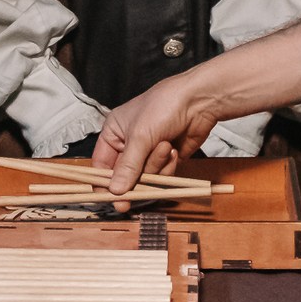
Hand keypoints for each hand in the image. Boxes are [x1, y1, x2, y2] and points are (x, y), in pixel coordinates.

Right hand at [91, 73, 216, 192]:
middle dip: (135, 177)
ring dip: (155, 166)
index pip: (101, 164)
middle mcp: (129, 144)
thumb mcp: (140, 137)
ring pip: (145, 177)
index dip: (103, 182)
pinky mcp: (166, 159)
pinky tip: (173, 150)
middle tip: (135, 195)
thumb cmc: (163, 107)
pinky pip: (161, 175)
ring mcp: (148, 152)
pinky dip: (167, 165)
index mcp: (114, 133)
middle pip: (124, 175)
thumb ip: (127, 166)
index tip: (109, 199)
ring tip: (164, 146)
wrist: (199, 102)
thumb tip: (114, 191)